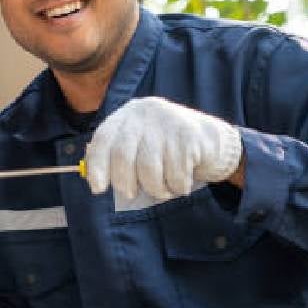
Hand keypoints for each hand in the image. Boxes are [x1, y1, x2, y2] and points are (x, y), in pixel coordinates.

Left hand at [85, 97, 242, 201]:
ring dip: (155, 189)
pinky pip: (175, 175)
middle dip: (125, 183)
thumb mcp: (139, 146)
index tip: (98, 188)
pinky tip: (181, 181)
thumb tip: (96, 183)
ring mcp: (167, 122)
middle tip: (131, 194)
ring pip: (149, 170)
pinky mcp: (189, 136)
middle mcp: (145, 113)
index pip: (104, 138)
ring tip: (162, 188)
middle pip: (123, 156)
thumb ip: (117, 159)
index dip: (97, 165)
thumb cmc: (167, 150)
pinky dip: (177, 186)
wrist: (211, 140)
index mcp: (127, 115)